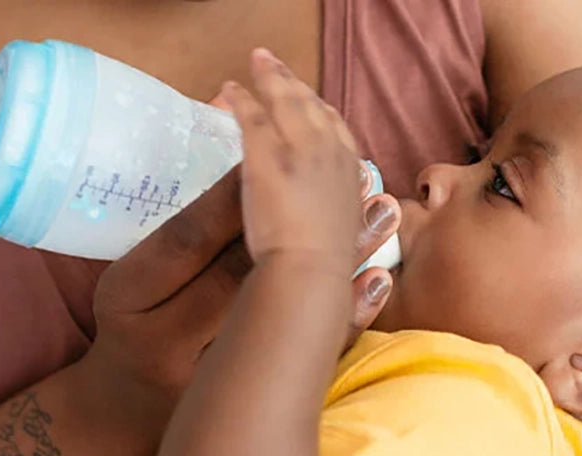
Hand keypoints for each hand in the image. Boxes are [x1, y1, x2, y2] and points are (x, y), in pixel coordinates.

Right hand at [78, 82, 394, 433]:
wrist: (120, 411)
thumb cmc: (128, 327)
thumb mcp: (130, 280)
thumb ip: (179, 237)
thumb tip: (245, 170)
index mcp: (132, 297)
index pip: (187, 238)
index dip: (232, 195)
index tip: (275, 150)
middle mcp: (171, 335)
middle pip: (241, 269)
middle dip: (298, 220)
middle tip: (352, 175)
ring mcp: (208, 368)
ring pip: (279, 307)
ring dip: (335, 257)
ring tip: (383, 212)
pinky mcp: (244, 386)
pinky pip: (302, 355)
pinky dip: (345, 315)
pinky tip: (377, 281)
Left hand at [222, 49, 362, 275]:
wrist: (311, 267)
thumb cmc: (327, 262)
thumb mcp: (345, 227)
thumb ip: (337, 202)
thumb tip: (328, 199)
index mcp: (350, 170)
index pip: (336, 126)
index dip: (319, 109)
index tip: (308, 100)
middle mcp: (329, 150)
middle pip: (312, 104)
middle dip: (294, 83)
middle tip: (277, 67)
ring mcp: (298, 147)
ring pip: (285, 99)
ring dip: (271, 77)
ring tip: (258, 62)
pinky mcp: (266, 151)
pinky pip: (252, 113)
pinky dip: (241, 97)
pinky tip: (230, 87)